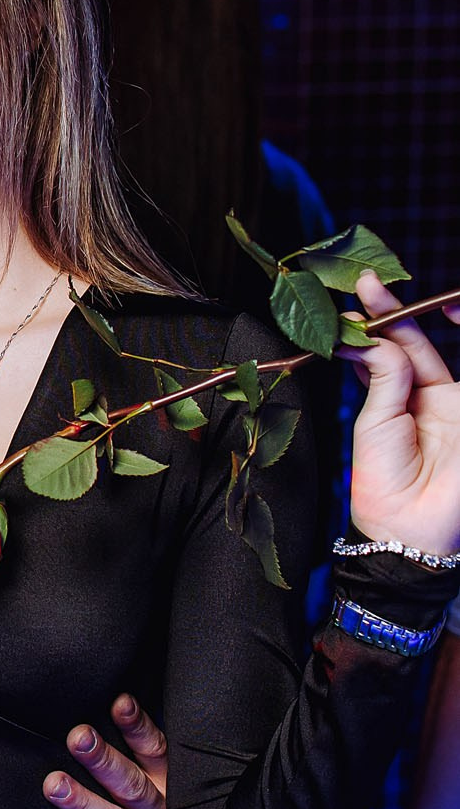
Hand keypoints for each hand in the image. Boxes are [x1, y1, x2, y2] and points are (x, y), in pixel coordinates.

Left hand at [42, 692, 168, 808]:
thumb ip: (122, 748)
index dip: (137, 727)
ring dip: (85, 804)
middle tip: (76, 738)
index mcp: (166, 785)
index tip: (117, 704)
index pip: (156, 751)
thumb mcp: (132, 778)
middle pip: (133, 786)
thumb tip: (104, 701)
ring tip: (55, 785)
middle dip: (103, 761)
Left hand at [345, 271, 459, 552]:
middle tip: (367, 284)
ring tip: (379, 297)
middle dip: (392, 311)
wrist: (412, 525)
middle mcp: (432, 397)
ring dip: (417, 320)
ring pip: (439, 350)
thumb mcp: (376, 421)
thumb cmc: (386, 481)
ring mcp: (456, 404)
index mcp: (402, 402)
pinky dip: (452, 337)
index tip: (358, 297)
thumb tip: (373, 335)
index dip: (378, 323)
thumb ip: (384, 375)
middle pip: (415, 342)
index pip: (391, 352)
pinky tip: (444, 314)